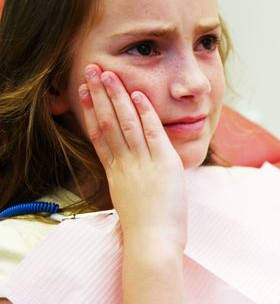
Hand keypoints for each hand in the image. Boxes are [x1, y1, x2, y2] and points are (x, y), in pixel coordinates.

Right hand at [78, 64, 186, 246]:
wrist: (153, 243)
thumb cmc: (146, 229)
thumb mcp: (130, 200)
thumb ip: (129, 182)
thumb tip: (130, 174)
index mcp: (115, 173)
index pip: (99, 134)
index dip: (90, 110)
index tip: (83, 91)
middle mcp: (124, 164)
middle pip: (107, 123)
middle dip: (99, 95)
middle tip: (90, 71)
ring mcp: (141, 163)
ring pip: (125, 124)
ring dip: (117, 97)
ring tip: (108, 74)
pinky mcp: (162, 165)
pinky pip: (152, 134)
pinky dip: (145, 114)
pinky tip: (138, 96)